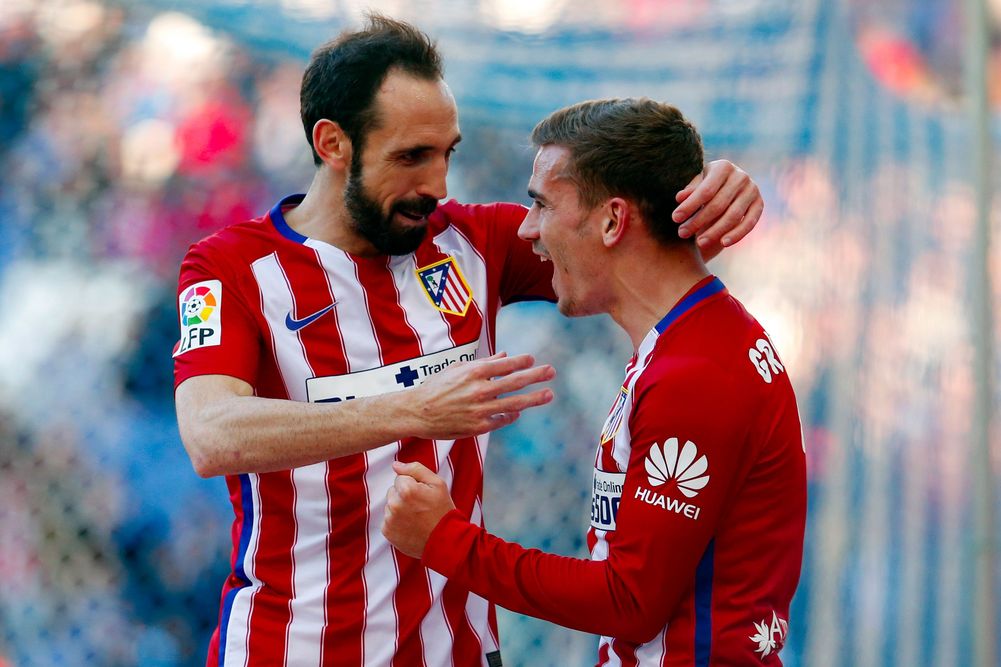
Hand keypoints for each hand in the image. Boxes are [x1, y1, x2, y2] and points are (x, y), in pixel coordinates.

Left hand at [382, 461, 454, 557]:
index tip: (423, 495)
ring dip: (400, 508)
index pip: (400, 478)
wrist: (445, 541)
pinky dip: (397, 521)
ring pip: (390, 505)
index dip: (413, 484)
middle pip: (393, 491)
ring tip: (416, 517)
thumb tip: (396, 465)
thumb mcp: (437, 484)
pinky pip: (388, 519)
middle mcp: (395, 504)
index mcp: (407, 490)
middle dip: (404, 495)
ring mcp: (390, 519)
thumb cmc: (443, 511)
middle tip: (420, 506)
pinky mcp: (387, 531)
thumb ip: (415, 469)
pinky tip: (410, 526)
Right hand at [406, 352, 554, 439]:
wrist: (418, 412)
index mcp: (474, 372)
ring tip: (548, 394)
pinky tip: (518, 412)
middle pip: (516, 382)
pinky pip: (502, 420)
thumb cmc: (436, 387)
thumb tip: (505, 356)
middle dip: (536, 376)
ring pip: (515, 403)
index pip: (506, 365)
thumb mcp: (457, 369)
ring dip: (534, 398)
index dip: (522, 362)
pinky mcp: (479, 427)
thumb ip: (483, 363)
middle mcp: (480, 390)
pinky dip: (511, 415)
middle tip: (551, 372)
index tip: (533, 359)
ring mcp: (481, 409)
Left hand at [672, 159, 763, 259]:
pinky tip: (723, 244)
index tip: (675, 219)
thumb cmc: (707, 186)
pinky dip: (737, 234)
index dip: (690, 205)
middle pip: (718, 204)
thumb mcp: (697, 184)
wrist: (730, 186)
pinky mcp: (759, 204)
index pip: (705, 190)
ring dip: (715, 231)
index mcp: (723, 167)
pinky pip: (750, 223)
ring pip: (733, 215)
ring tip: (699, 243)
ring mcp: (752, 190)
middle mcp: (741, 176)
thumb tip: (680, 198)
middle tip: (682, 233)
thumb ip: (689, 191)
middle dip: (698, 221)